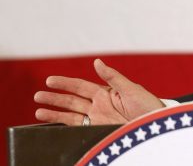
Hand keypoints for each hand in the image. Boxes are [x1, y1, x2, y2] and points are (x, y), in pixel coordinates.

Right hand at [34, 58, 163, 125]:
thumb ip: (113, 77)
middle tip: (37, 95)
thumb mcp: (132, 89)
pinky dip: (64, 127)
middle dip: (54, 98)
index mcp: (106, 93)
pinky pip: (77, 128)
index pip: (80, 86)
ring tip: (37, 112)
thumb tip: (96, 61)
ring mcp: (97, 119)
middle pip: (71, 101)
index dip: (65, 83)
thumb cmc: (148, 107)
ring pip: (70, 115)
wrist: (155, 128)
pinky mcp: (98, 131)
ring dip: (54, 113)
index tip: (50, 80)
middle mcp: (99, 106)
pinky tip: (52, 125)